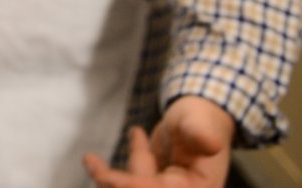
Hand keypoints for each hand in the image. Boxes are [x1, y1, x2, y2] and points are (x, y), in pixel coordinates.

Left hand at [83, 96, 235, 187]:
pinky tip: (92, 159)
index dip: (133, 186)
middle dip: (118, 186)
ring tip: (90, 160)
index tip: (107, 177)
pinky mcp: (148, 185)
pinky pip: (126, 183)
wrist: (196, 120)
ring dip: (108, 180)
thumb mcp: (201, 123)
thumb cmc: (201, 120)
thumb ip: (201, 134)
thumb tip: (212, 144)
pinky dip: (108, 175)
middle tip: (97, 170)